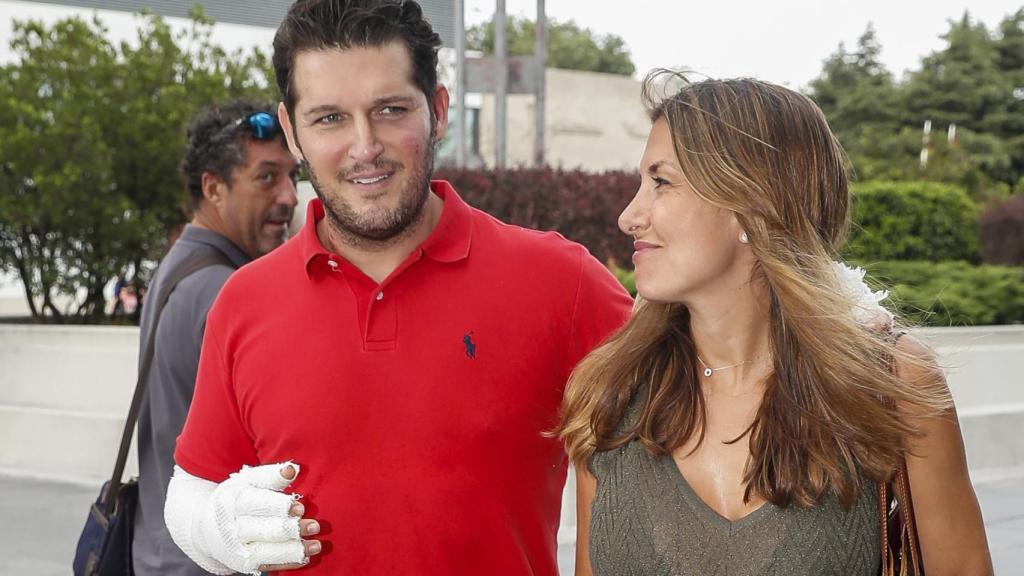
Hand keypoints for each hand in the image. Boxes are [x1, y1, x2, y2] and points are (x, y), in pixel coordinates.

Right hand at [199, 462, 321, 573]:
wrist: (209, 529)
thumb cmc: (235, 500)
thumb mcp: (247, 482)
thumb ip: (270, 475)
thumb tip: (292, 470)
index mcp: (232, 502)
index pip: (256, 504)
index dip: (279, 507)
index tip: (300, 508)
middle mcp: (232, 527)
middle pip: (263, 530)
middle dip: (291, 529)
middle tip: (315, 526)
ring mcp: (236, 549)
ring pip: (265, 552)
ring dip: (293, 550)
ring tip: (316, 545)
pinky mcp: (244, 564)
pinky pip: (267, 565)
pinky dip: (287, 562)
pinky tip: (306, 557)